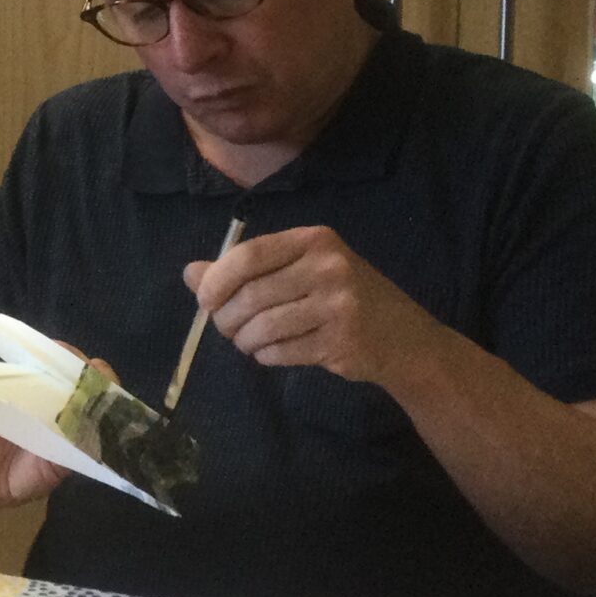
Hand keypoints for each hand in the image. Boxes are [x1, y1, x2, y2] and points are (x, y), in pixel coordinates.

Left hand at [184, 225, 437, 385]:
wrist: (405, 339)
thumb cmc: (343, 299)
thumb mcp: (300, 272)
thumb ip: (245, 270)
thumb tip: (190, 274)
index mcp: (314, 240)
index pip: (249, 254)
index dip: (217, 279)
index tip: (205, 301)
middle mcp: (329, 267)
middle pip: (251, 295)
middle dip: (226, 318)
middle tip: (226, 329)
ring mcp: (340, 305)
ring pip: (264, 327)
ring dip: (245, 341)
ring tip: (249, 342)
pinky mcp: (342, 341)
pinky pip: (282, 351)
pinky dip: (266, 356)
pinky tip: (272, 352)